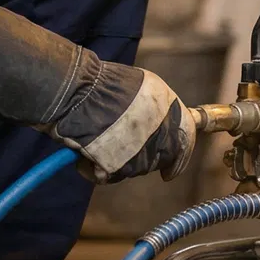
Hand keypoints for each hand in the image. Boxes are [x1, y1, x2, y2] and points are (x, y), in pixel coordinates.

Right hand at [0, 4, 192, 181]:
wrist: (72, 91)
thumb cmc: (95, 83)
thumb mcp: (136, 86)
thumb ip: (152, 108)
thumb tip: (157, 128)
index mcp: (168, 103)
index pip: (187, 137)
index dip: (179, 157)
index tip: (171, 170)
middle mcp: (161, 126)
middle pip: (160, 157)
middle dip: (141, 159)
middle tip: (119, 152)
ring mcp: (143, 147)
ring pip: (135, 169)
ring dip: (117, 163)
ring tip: (95, 142)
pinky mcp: (121, 164)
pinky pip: (111, 176)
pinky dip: (97, 170)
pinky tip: (85, 153)